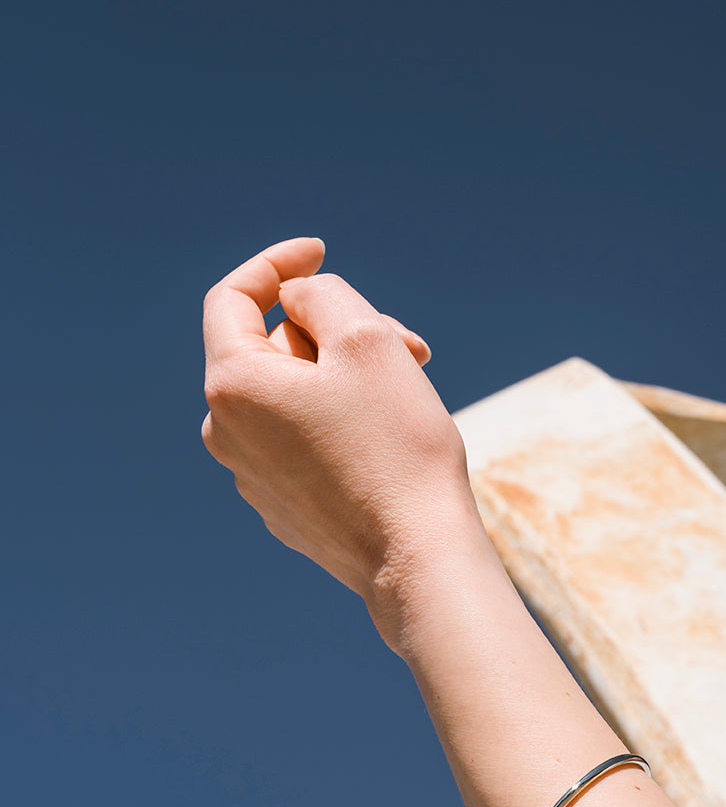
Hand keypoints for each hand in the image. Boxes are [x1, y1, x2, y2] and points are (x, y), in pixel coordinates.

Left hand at [201, 238, 480, 633]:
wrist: (417, 556)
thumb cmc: (396, 445)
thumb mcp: (367, 340)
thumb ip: (323, 295)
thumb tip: (298, 299)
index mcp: (233, 385)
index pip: (234, 298)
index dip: (277, 264)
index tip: (321, 251)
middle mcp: (226, 432)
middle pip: (275, 349)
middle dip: (337, 333)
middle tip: (410, 344)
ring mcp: (251, 476)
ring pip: (292, 396)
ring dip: (345, 377)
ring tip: (408, 388)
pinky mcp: (281, 507)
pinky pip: (300, 441)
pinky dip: (338, 421)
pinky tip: (388, 436)